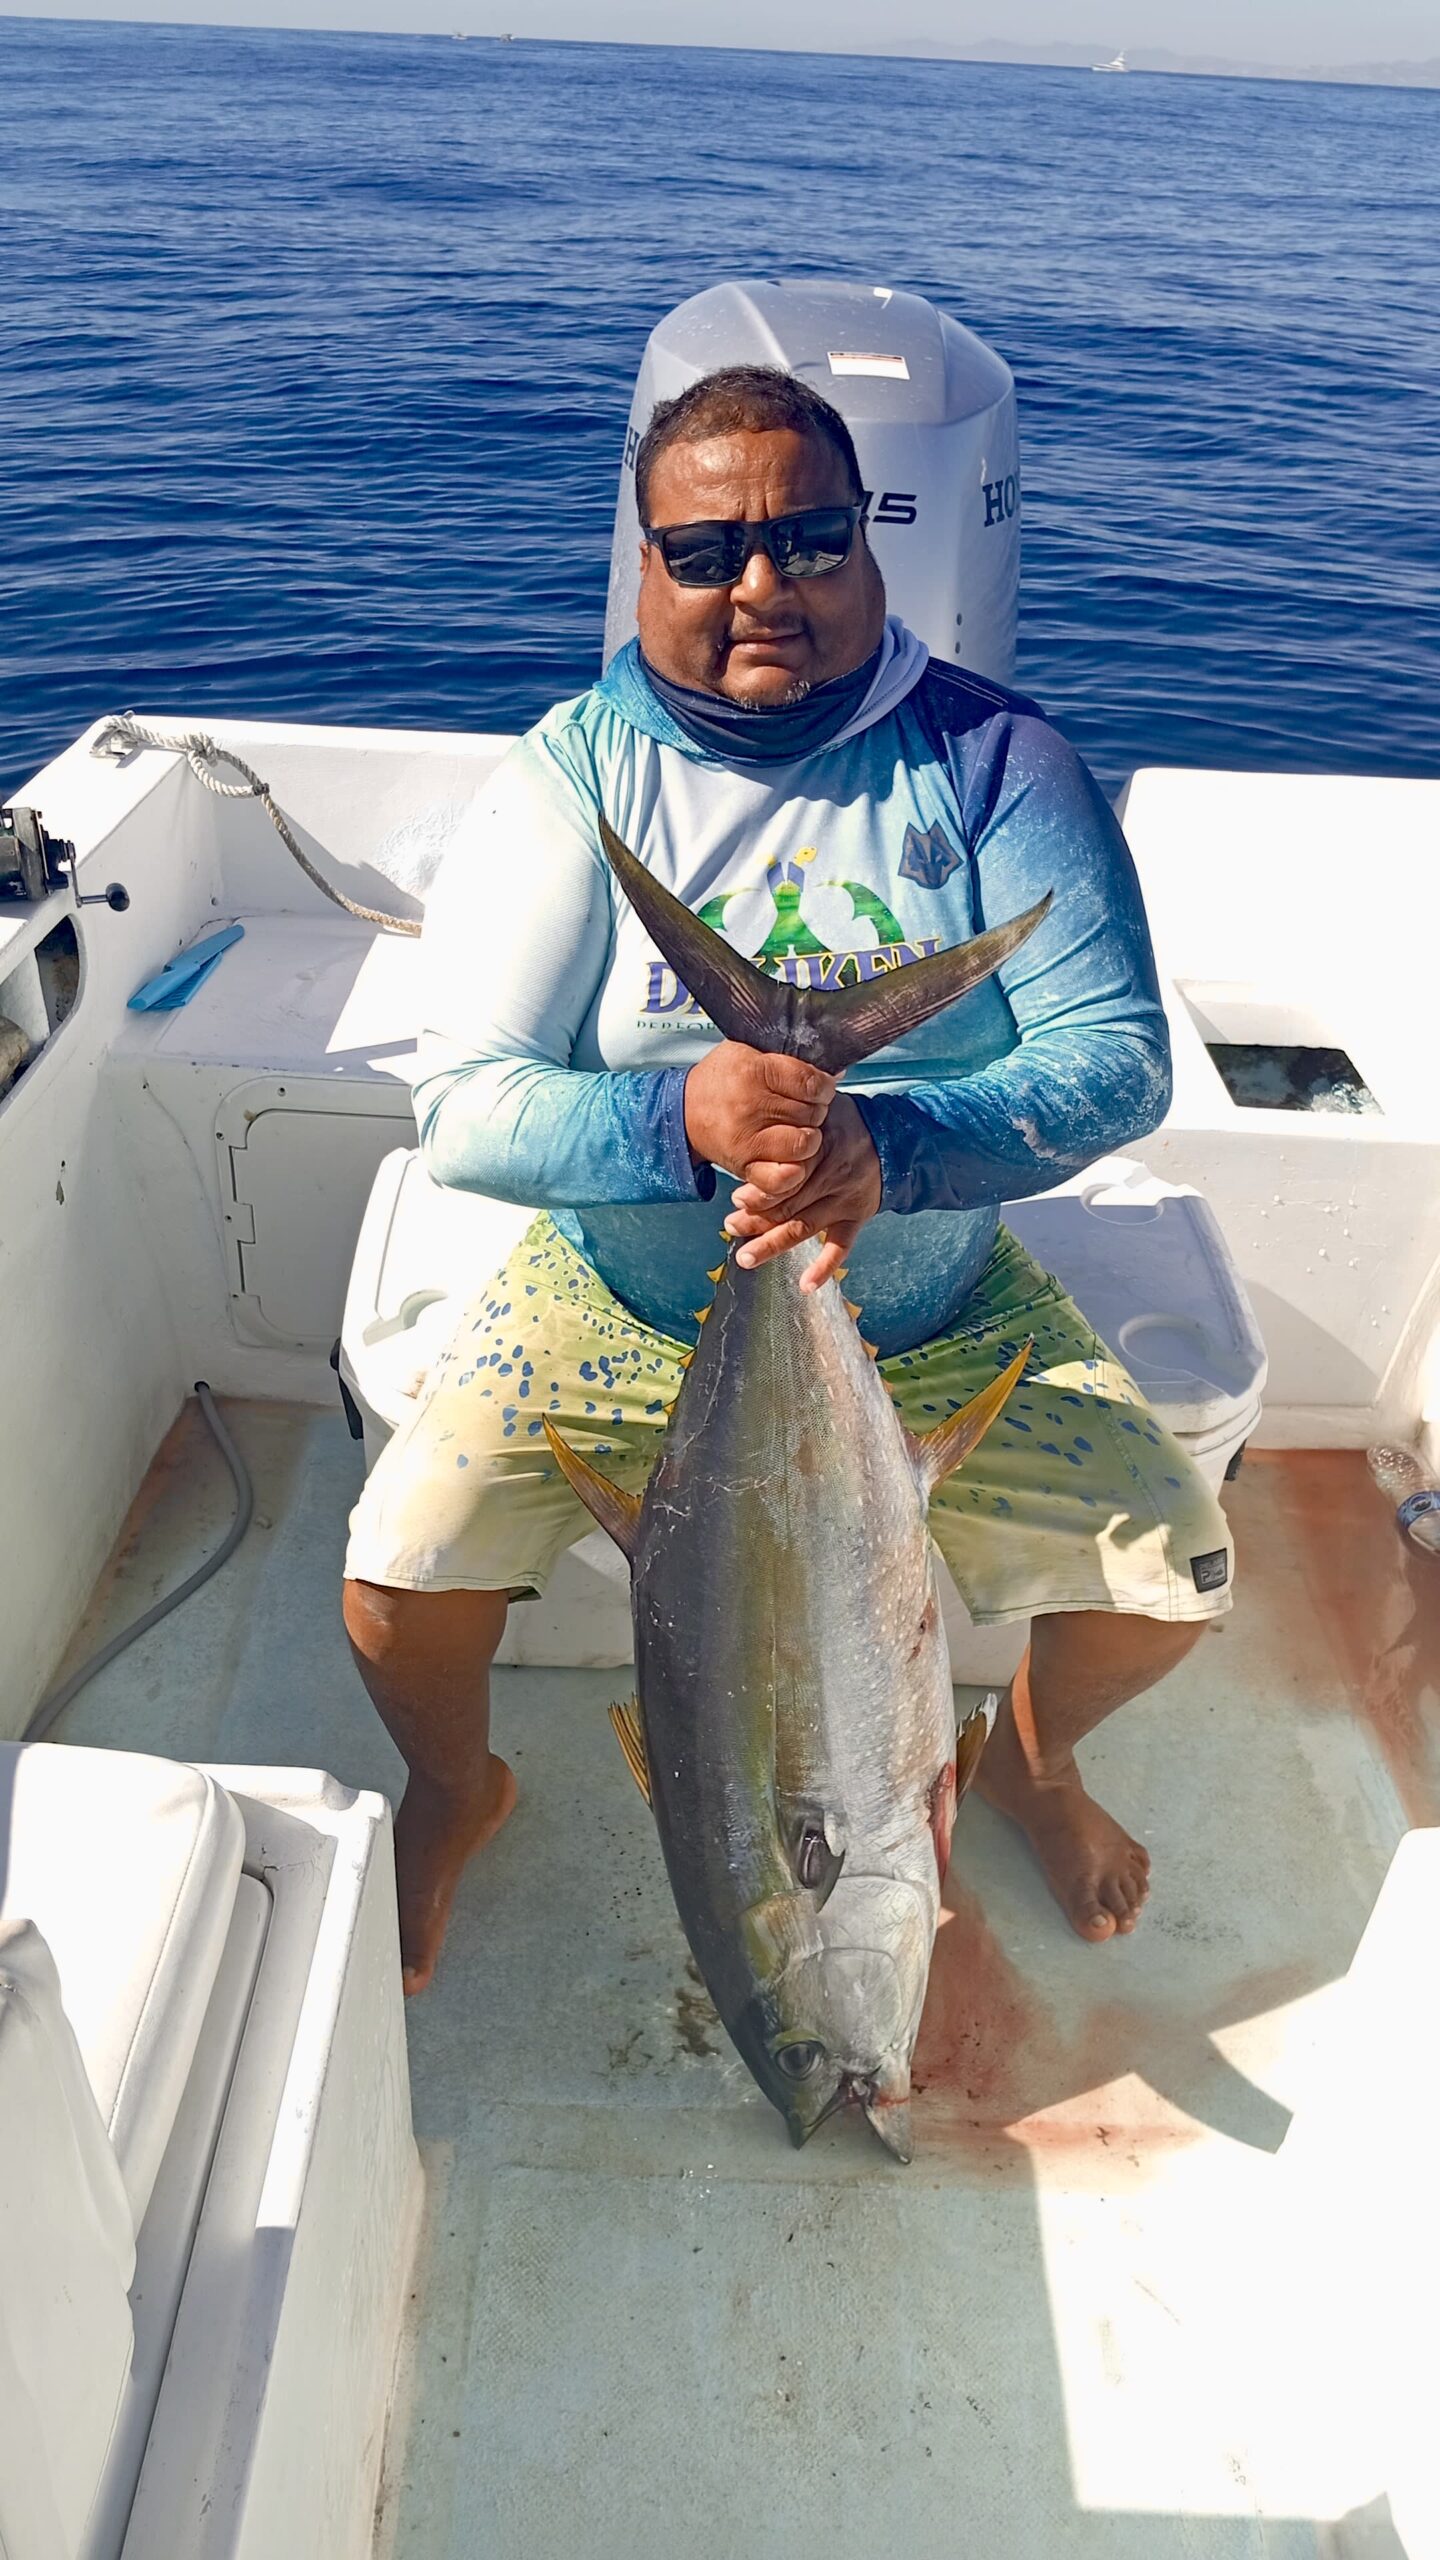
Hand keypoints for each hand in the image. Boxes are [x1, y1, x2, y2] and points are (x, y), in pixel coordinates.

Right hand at [684, 1042, 834, 1181]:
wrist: (684, 1111)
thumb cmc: (724, 1078)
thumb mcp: (750, 1051)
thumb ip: (790, 1058)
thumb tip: (835, 1073)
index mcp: (754, 1071)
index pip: (811, 1083)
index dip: (824, 1087)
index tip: (819, 1088)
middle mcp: (750, 1106)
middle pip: (811, 1114)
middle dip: (816, 1111)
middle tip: (803, 1109)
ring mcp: (746, 1139)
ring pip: (803, 1145)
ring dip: (808, 1140)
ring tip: (798, 1131)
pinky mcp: (743, 1166)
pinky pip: (780, 1179)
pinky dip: (792, 1173)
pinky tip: (791, 1161)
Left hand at [725, 1096, 882, 1290]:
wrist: (894, 1141)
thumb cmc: (846, 1124)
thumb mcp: (821, 1110)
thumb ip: (792, 1119)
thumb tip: (750, 1128)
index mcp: (820, 1148)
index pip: (784, 1175)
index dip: (758, 1191)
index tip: (736, 1200)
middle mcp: (832, 1175)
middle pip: (787, 1204)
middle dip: (756, 1219)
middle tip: (731, 1226)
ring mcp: (845, 1200)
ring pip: (804, 1227)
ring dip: (772, 1244)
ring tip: (746, 1257)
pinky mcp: (856, 1217)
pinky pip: (841, 1246)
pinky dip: (825, 1267)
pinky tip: (806, 1285)